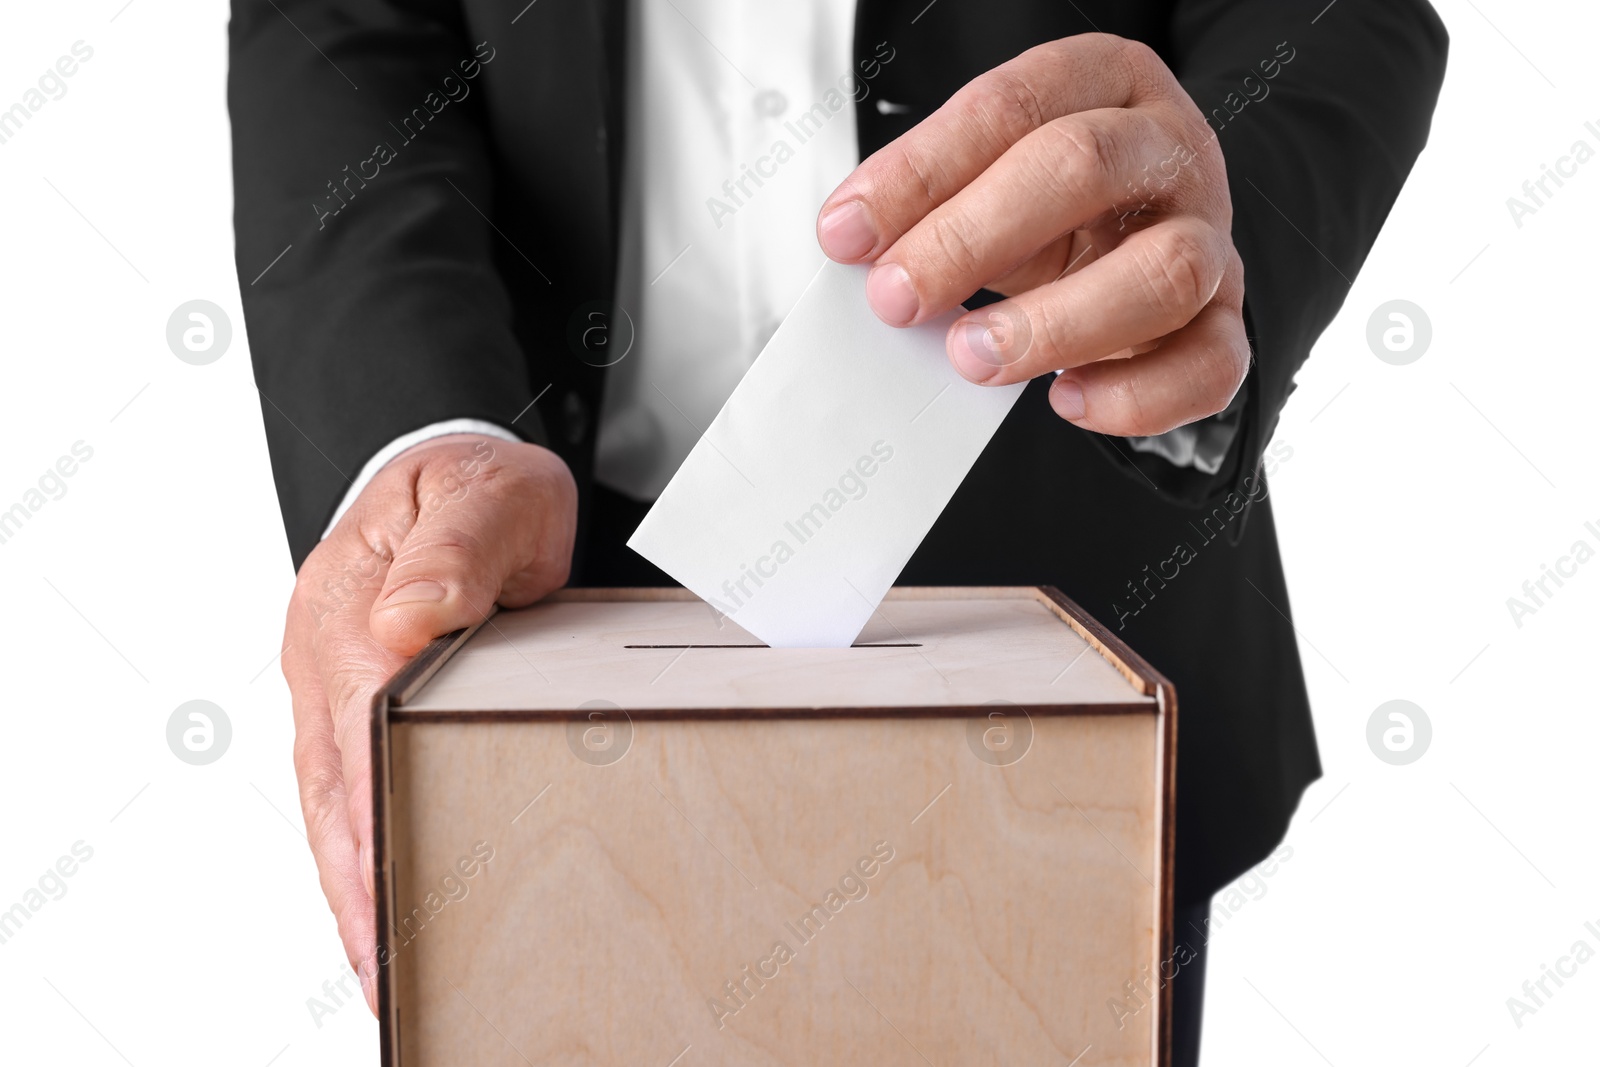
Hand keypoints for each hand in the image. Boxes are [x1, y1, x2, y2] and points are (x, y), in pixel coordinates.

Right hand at [279, 434, 575, 1013]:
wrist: (453, 466)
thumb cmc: (476, 483)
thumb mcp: (485, 495)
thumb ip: (454, 552)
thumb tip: (408, 622)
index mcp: (353, 607)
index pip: (359, 727)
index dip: (377, 813)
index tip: (394, 893)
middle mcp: (329, 652)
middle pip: (334, 785)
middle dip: (356, 883)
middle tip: (388, 973)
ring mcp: (331, 680)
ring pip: (331, 799)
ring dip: (350, 883)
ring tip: (380, 969)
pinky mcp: (350, 699)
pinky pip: (344, 784)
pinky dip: (355, 847)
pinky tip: (375, 900)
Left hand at [817, 33, 1246, 436]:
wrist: (1143, 236)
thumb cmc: (1056, 205)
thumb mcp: (987, 177)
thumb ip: (929, 201)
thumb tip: (853, 244)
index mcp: (1105, 83)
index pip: (1011, 107)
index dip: (922, 171)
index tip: (850, 234)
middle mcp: (1168, 150)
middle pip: (1085, 167)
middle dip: (973, 236)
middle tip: (899, 296)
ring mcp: (1208, 236)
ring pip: (1165, 272)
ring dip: (1055, 323)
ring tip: (971, 356)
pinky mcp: (1225, 321)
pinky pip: (1208, 363)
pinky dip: (1136, 395)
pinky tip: (1066, 399)